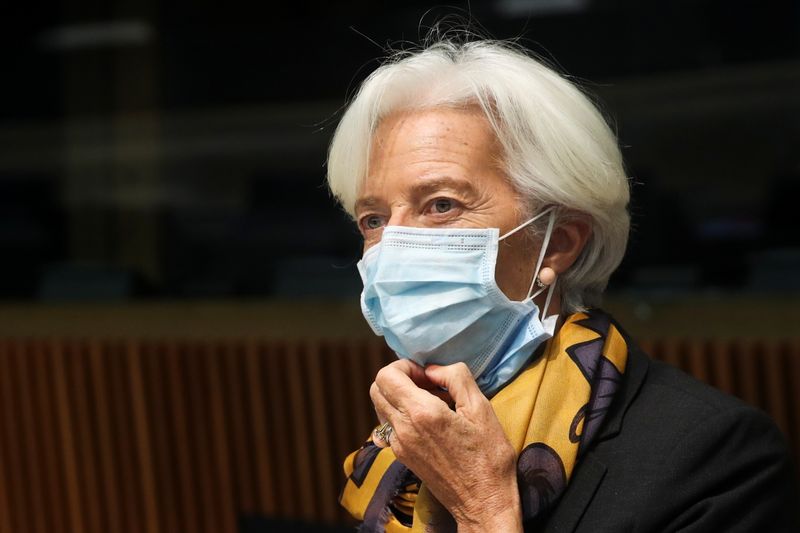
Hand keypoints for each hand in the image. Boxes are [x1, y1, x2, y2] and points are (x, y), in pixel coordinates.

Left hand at [370, 360, 522, 531]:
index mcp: (421, 413)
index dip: (404, 366)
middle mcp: (403, 429)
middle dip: (399, 378)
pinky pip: (391, 425)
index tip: (428, 374)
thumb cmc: (488, 457)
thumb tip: (434, 369)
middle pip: (377, 389)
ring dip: (400, 395)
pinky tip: (431, 420)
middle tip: (428, 383)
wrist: (483, 502)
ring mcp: (400, 445)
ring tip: (432, 400)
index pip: (386, 376)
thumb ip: (456, 377)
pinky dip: (404, 413)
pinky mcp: (403, 456)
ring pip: (382, 407)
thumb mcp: (481, 408)